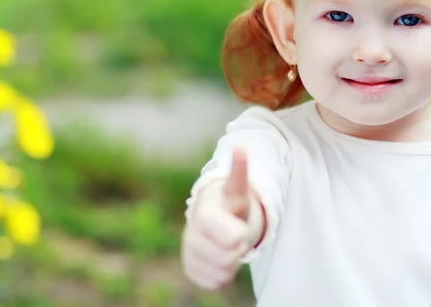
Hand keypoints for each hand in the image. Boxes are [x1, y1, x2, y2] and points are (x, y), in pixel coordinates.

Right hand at [182, 147, 254, 289]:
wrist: (214, 221)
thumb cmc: (229, 203)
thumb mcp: (238, 188)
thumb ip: (240, 171)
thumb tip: (242, 146)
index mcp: (204, 212)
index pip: (219, 230)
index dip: (233, 235)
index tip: (240, 234)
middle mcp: (191, 233)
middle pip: (226, 257)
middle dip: (237, 249)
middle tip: (235, 236)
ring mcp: (189, 253)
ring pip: (221, 273)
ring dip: (231, 262)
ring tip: (227, 245)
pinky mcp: (190, 270)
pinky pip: (215, 283)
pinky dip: (222, 274)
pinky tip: (219, 258)